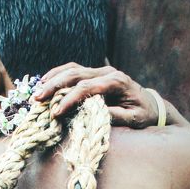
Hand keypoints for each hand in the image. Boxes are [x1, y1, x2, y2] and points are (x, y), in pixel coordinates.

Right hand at [35, 63, 160, 126]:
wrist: (151, 104)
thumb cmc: (143, 114)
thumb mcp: (134, 119)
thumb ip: (117, 116)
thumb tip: (96, 114)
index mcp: (117, 82)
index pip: (88, 88)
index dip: (70, 99)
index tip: (56, 112)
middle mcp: (108, 72)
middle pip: (76, 74)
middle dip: (55, 87)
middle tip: (38, 99)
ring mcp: (101, 70)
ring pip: (72, 69)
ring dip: (53, 79)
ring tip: (38, 92)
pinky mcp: (95, 73)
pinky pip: (74, 69)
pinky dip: (59, 74)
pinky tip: (45, 81)